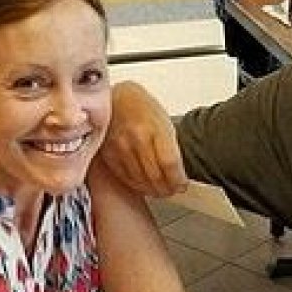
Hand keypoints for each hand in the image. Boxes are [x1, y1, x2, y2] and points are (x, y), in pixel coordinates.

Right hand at [100, 81, 187, 195]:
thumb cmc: (141, 108)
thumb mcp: (163, 121)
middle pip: (156, 175)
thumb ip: (170, 146)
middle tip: (173, 191)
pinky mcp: (109, 155)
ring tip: (161, 191)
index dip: (178, 179)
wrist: (114, 99)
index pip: (170, 163)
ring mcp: (121, 148)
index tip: (182, 185)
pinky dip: (138, 186)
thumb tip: (178, 172)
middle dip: (167, 188)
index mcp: (155, 128)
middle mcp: (137, 139)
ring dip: (154, 190)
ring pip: (141, 180)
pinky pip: (126, 178)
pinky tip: (145, 186)